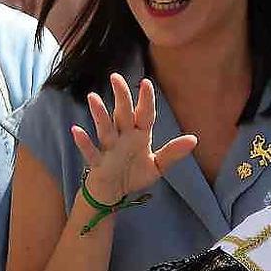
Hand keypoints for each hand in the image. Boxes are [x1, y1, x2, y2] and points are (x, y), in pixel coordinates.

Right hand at [72, 73, 197, 204]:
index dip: (146, 99)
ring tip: (93, 97)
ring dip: (99, 114)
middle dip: (120, 96)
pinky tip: (76, 130)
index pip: (144, 114)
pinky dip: (83, 142)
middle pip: (122, 114)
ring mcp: (109, 149)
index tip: (146, 82)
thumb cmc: (133, 176)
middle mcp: (123, 138)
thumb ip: (172, 153)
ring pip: (104, 128)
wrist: (112, 194)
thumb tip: (193, 139)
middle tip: (115, 77)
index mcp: (139, 136)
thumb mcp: (157, 166)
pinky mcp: (98, 163)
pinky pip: (90, 151)